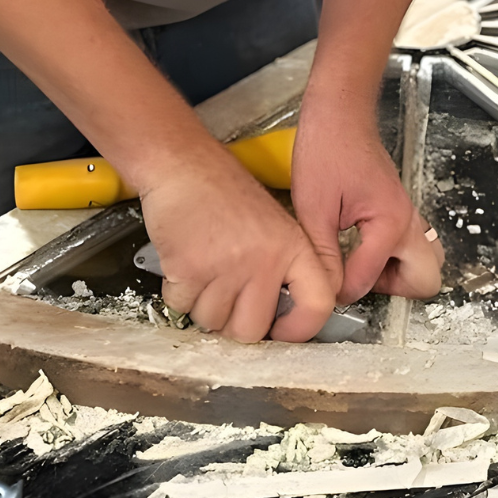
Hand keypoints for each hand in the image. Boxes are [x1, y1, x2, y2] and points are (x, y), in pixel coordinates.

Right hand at [142, 147, 338, 342]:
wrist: (183, 165)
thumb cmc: (224, 193)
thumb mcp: (275, 223)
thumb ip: (284, 267)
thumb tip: (282, 318)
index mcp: (294, 247)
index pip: (318, 304)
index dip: (300, 329)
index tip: (282, 332)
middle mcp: (265, 260)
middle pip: (252, 330)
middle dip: (233, 324)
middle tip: (226, 300)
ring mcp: (227, 266)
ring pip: (213, 323)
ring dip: (203, 307)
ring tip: (204, 272)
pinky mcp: (190, 269)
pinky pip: (183, 307)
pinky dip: (178, 293)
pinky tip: (185, 265)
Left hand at [289, 93, 443, 320]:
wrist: (339, 114)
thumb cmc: (327, 150)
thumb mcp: (314, 208)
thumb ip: (324, 256)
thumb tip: (326, 291)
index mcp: (390, 224)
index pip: (369, 282)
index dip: (341, 291)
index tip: (320, 285)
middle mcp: (408, 223)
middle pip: (426, 281)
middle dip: (393, 292)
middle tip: (357, 283)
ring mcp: (409, 216)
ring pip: (424, 265)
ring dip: (395, 276)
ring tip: (358, 267)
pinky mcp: (401, 211)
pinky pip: (411, 248)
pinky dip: (392, 259)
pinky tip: (359, 251)